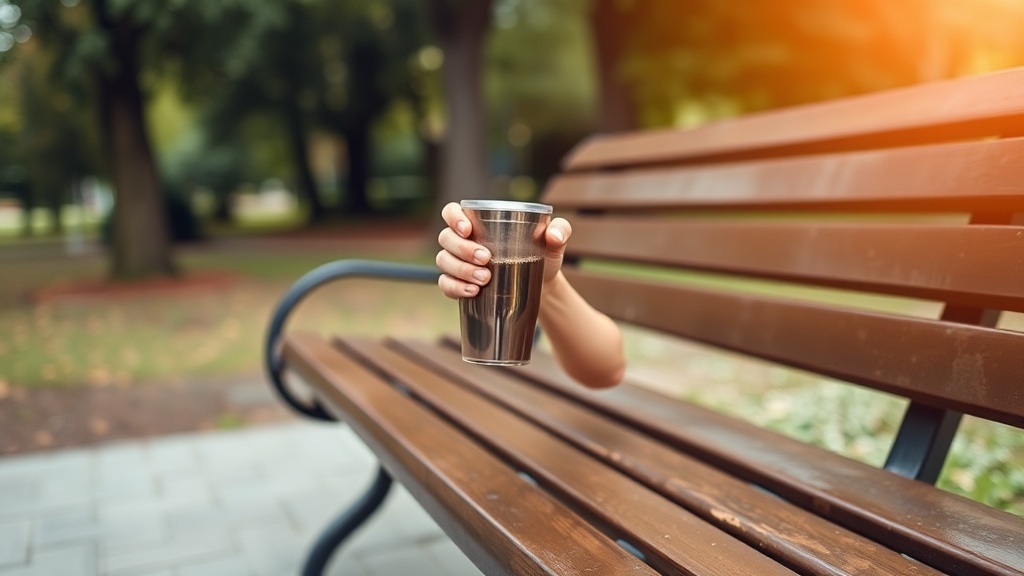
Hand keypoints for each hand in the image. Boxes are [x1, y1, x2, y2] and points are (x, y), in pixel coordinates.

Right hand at [436, 202, 571, 298]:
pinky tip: (472, 292)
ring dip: (460, 270)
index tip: (468, 229)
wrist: (541, 286)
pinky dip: (455, 288)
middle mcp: (463, 240)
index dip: (453, 217)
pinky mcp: (459, 284)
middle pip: (446, 239)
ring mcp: (458, 263)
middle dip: (463, 249)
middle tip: (486, 259)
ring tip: (484, 279)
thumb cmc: (543, 255)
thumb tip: (553, 235)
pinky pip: (445, 285)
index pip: (452, 211)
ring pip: (444, 262)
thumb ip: (561, 230)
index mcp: (479, 222)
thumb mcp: (555, 241)